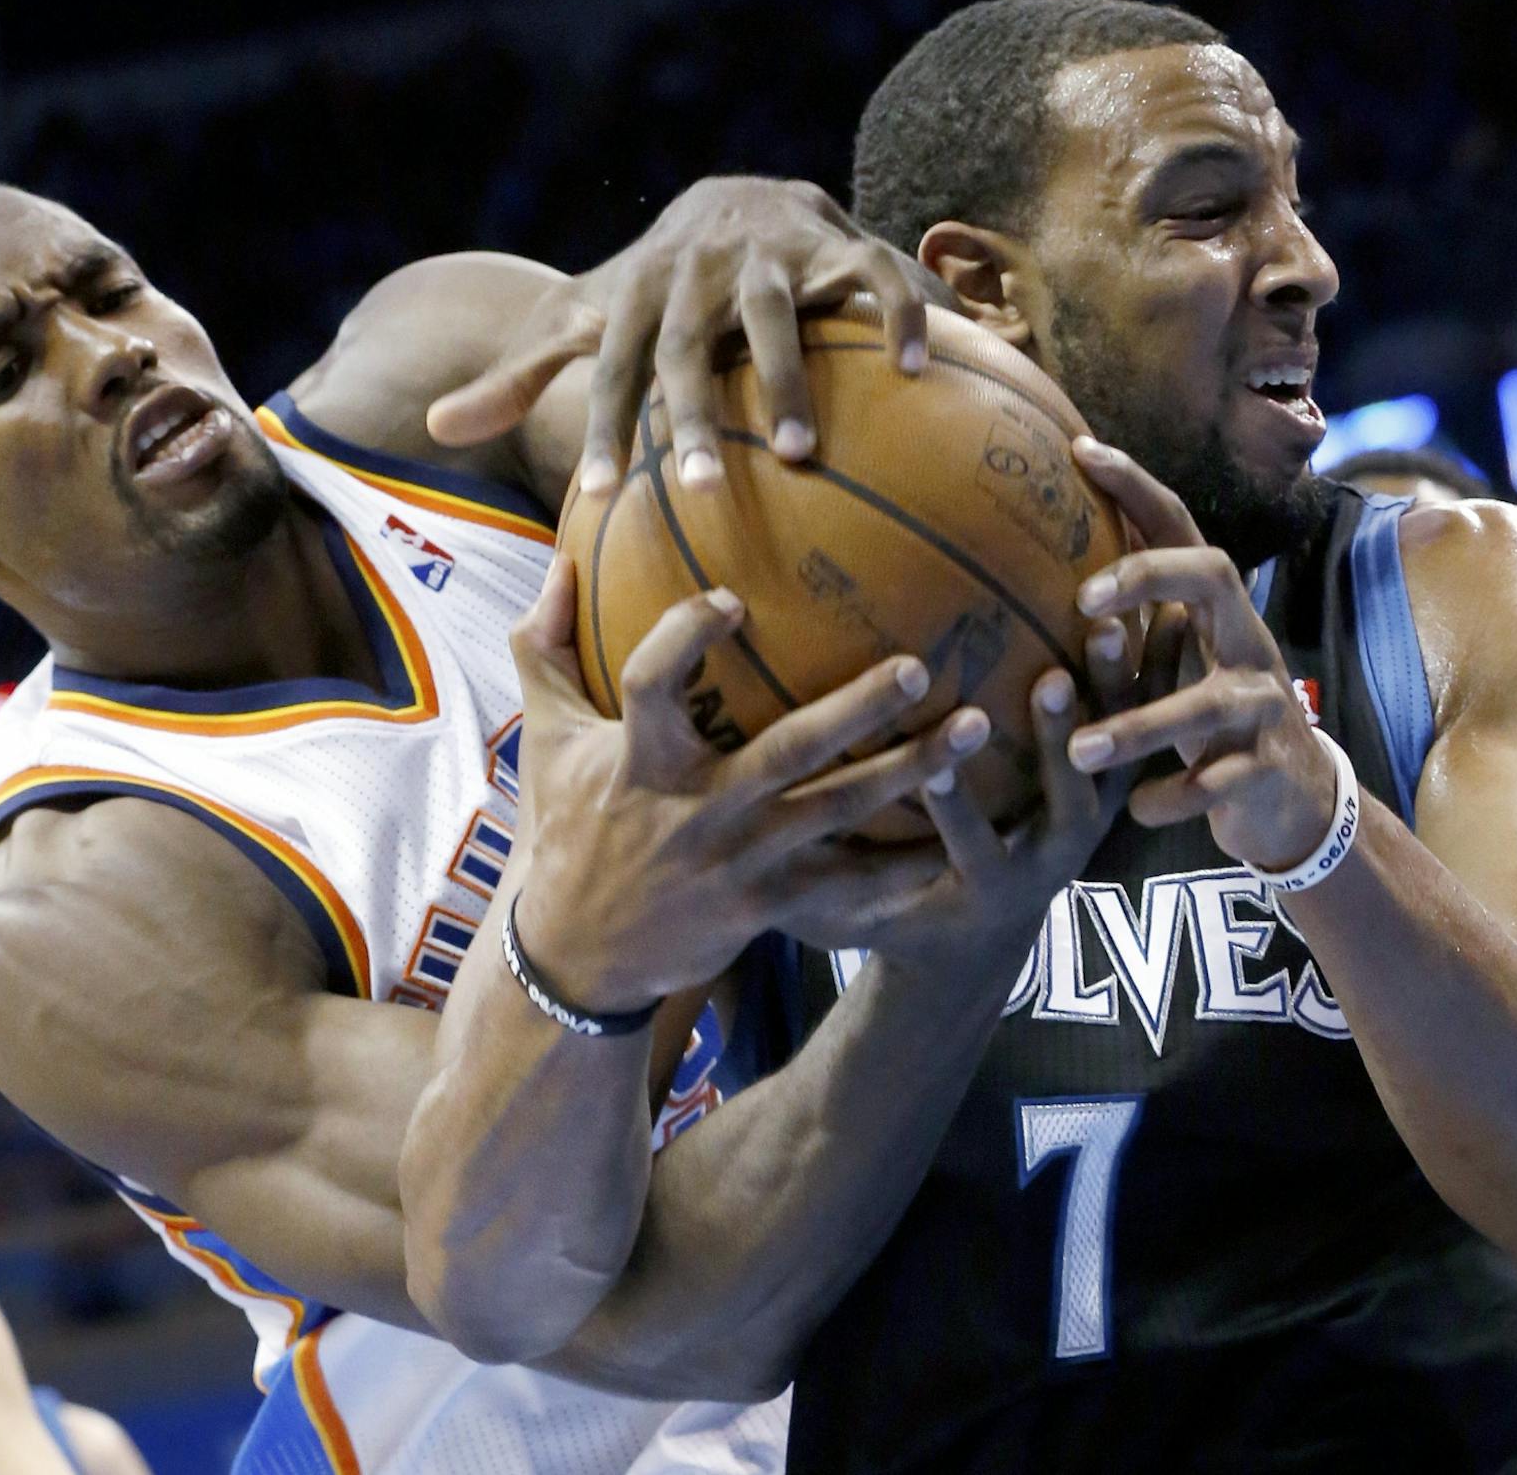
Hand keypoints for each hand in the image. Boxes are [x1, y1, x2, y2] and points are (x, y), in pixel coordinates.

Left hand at [426, 177, 928, 493]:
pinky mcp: (839, 242)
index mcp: (640, 294)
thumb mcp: (583, 320)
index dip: (606, 429)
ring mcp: (772, 252)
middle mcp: (701, 270)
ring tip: (796, 453)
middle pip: (691, 347)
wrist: (733, 192)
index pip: (614, 368)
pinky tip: (913, 373)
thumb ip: (517, 376)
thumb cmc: (651, 289)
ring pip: (775, 315)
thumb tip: (434, 426)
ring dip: (785, 380)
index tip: (600, 497)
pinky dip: (897, 318)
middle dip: (694, 415)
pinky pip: (874, 277)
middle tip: (704, 489)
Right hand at [508, 554, 987, 1011]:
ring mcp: (741, 861)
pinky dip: (905, 867)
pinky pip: (848, 887)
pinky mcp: (768, 907)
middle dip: (857, 710)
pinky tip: (963, 836)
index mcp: (641, 759)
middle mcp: (699, 809)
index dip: (685, 639)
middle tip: (919, 668)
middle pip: (788, 752)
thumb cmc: (568, 826)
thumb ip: (542, 647)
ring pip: (838, 812)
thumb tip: (560, 561)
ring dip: (911, 772)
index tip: (732, 600)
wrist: (578, 956)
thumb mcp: (544, 738)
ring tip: (974, 729)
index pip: (653, 685)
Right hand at [783, 616, 1137, 970]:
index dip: (957, 807)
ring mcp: (1087, 832)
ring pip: (1115, 763)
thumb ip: (798, 885)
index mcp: (980, 888)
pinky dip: (1147, 681)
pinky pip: (1138, 735)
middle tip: (1051, 684)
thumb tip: (722, 845)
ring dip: (1116, 699)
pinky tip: (1151, 612)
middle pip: (1067, 804)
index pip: (967, 847)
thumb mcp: (837, 918)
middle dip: (1058, 746)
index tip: (940, 759)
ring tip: (1108, 628)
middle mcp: (1044, 862)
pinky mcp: (1107, 798)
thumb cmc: (887, 921)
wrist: (970, 954)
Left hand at [1062, 437, 1338, 869]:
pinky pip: (1221, 782)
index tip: (1080, 451)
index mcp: (1212, 611)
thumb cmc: (1205, 720)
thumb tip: (1033, 562)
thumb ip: (1126, 621)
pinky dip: (1175, 798)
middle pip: (1213, 578)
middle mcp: (1244, 641)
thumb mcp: (1170, 663)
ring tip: (1080, 749)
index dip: (1135, 487)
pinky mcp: (1267, 769)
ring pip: (1206, 704)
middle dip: (1149, 578)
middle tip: (1081, 603)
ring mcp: (1262, 705)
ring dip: (1139, 726)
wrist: (1290, 801)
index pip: (1178, 529)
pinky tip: (1138, 812)